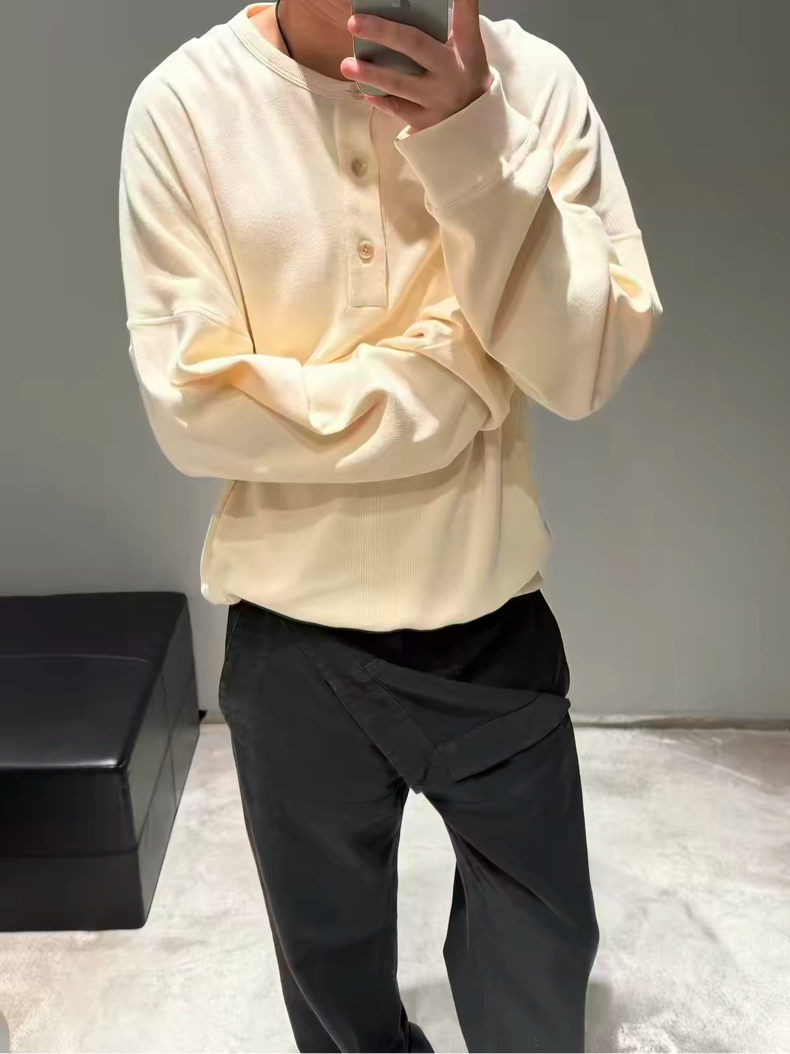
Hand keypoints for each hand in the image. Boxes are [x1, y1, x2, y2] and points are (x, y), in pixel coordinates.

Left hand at [341, 0, 492, 131]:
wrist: (479, 123)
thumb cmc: (465, 75)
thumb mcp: (465, 50)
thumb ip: (443, 30)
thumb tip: (401, 11)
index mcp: (467, 47)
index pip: (465, 15)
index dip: (462, 0)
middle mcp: (454, 71)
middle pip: (414, 45)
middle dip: (382, 32)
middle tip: (354, 23)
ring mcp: (441, 99)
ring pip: (400, 83)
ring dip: (370, 74)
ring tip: (346, 65)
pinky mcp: (430, 122)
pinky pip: (399, 109)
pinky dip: (381, 101)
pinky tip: (366, 92)